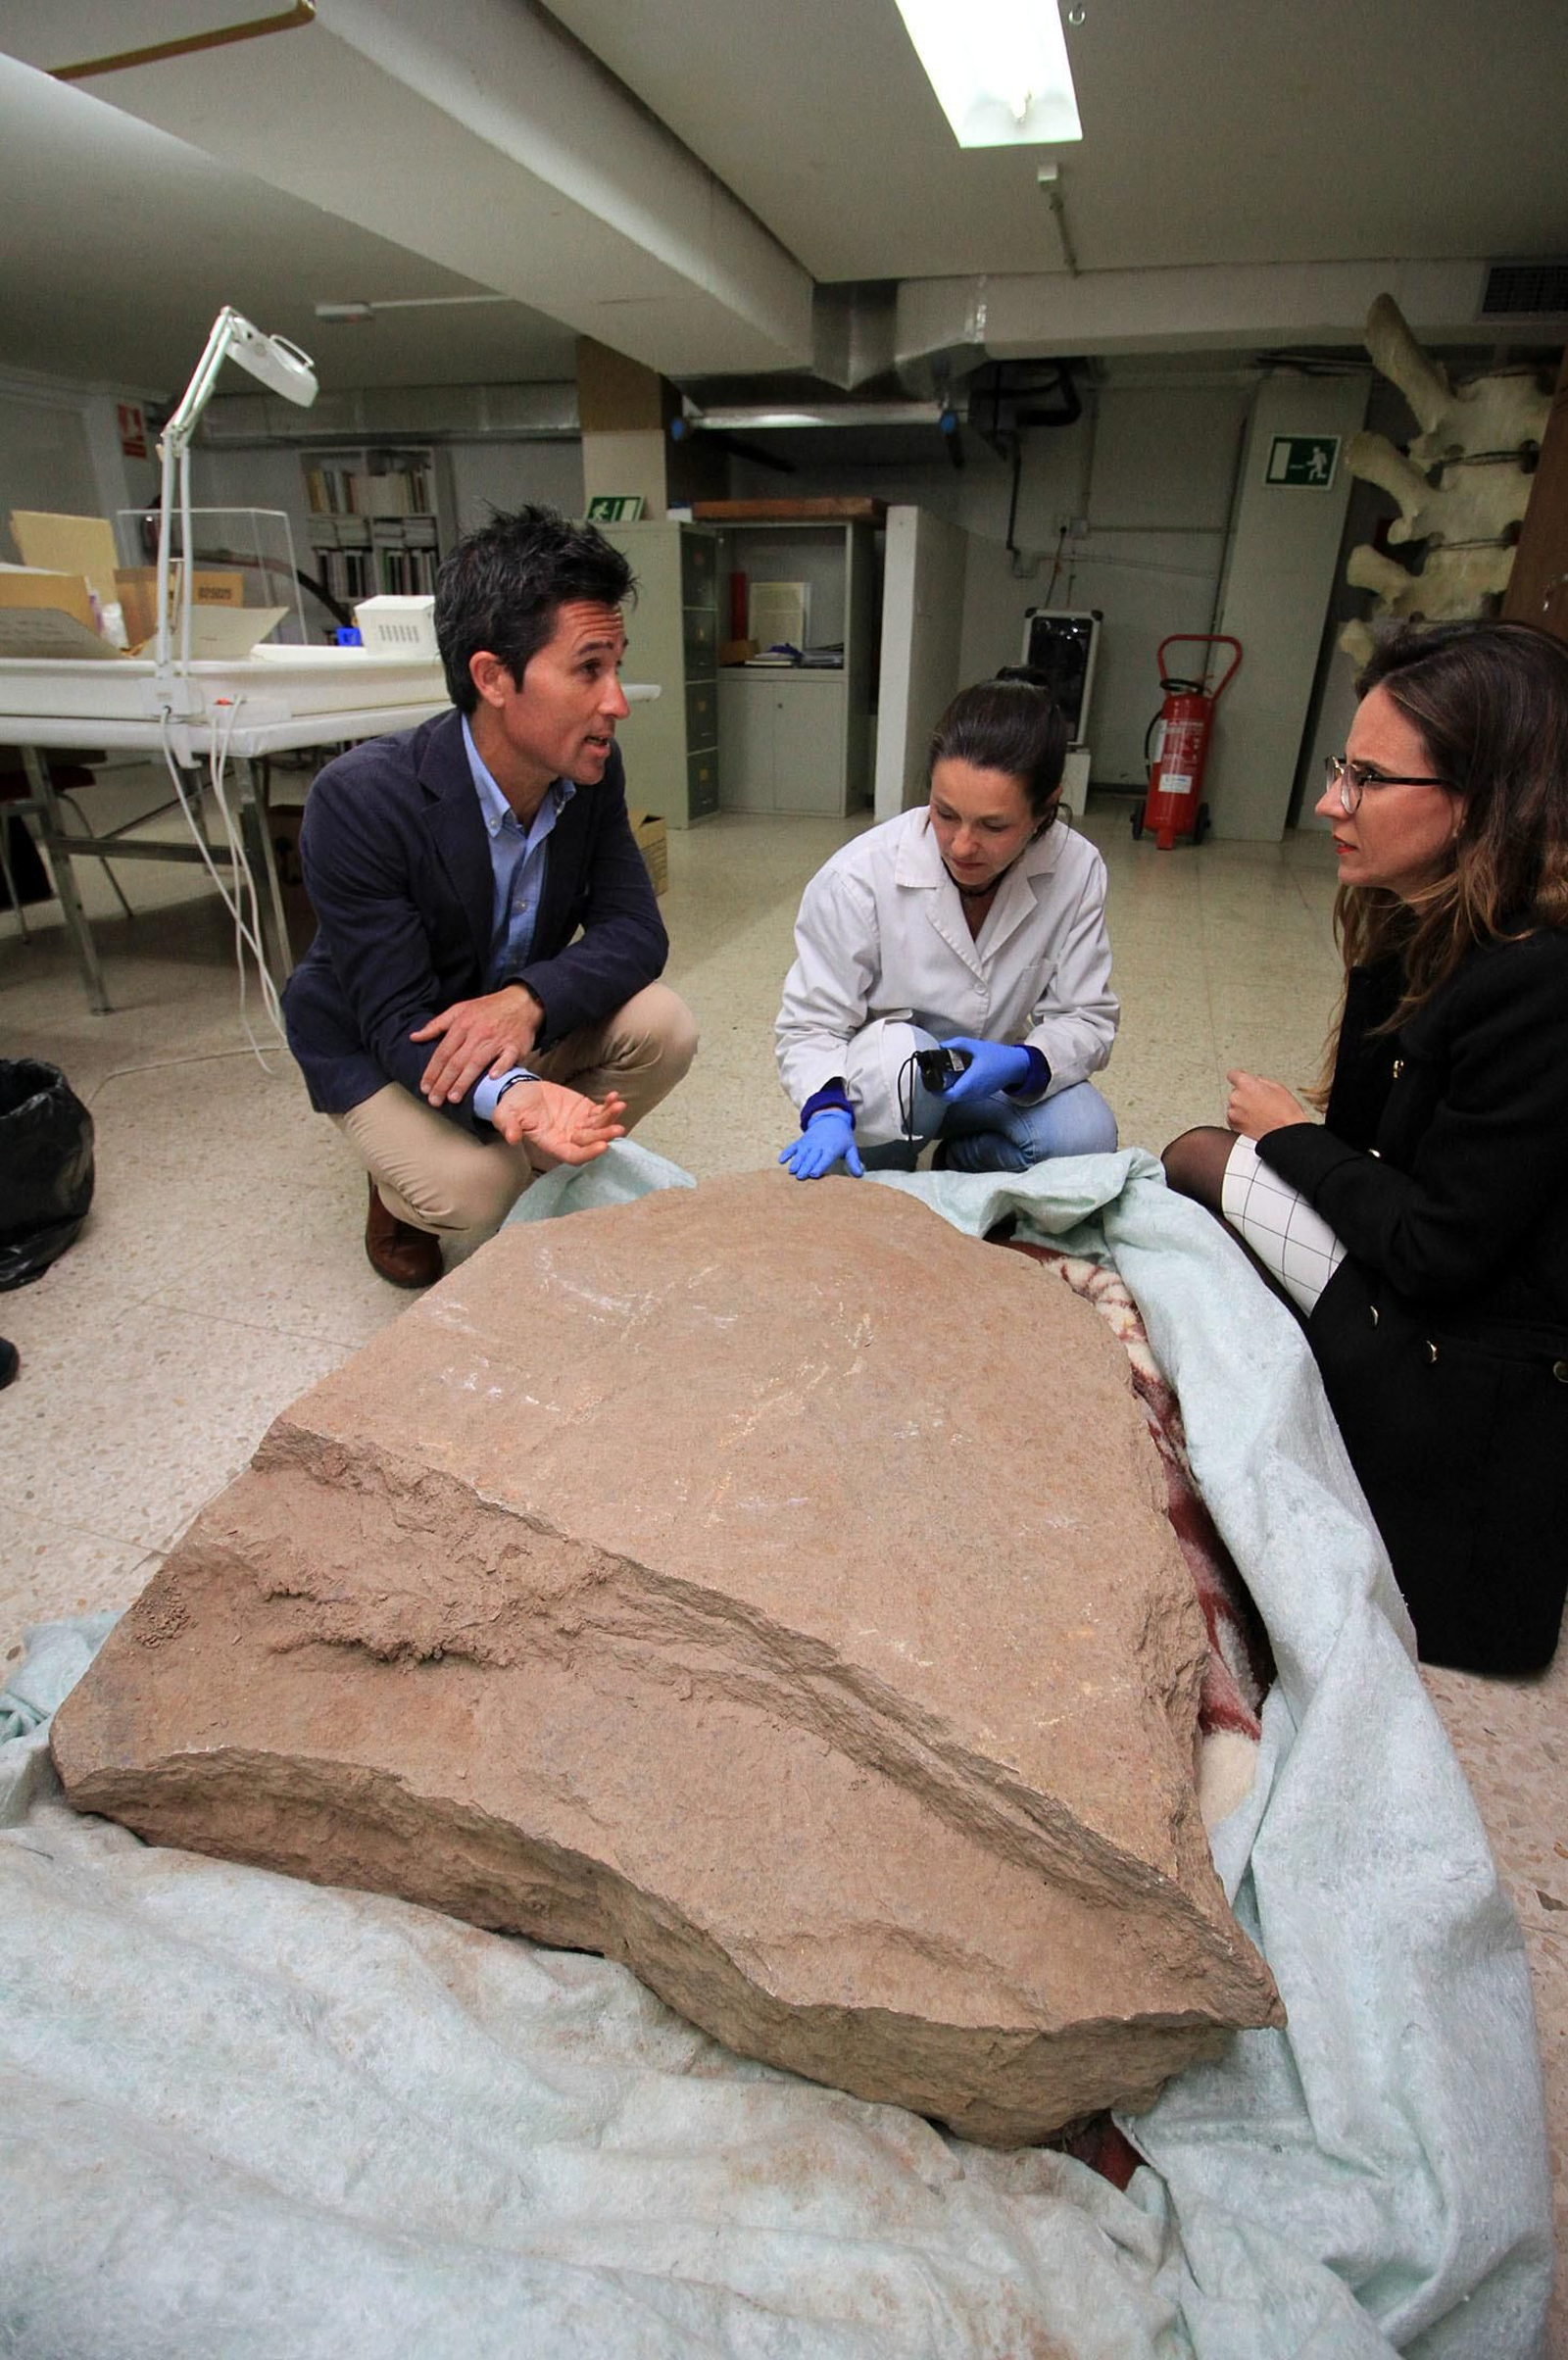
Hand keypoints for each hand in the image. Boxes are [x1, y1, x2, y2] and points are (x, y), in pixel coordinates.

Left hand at [411, 984, 541, 1104]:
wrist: (521, 1002)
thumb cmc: (488, 1009)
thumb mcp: (460, 1010)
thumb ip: (436, 1025)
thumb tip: (414, 1037)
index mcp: (462, 1025)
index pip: (443, 1052)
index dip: (432, 1071)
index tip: (424, 1088)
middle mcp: (477, 1034)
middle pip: (456, 1061)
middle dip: (443, 1082)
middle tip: (435, 1100)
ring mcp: (497, 1040)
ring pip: (477, 1063)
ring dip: (464, 1081)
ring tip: (453, 1097)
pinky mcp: (515, 1046)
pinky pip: (507, 1058)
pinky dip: (500, 1067)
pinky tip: (492, 1079)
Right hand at [495, 1079, 625, 1163]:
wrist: (522, 1092)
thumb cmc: (513, 1107)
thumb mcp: (505, 1114)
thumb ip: (509, 1126)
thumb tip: (512, 1138)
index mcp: (552, 1144)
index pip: (573, 1156)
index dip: (588, 1153)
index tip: (602, 1146)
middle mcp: (569, 1138)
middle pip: (591, 1142)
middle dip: (604, 1135)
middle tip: (617, 1128)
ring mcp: (579, 1125)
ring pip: (599, 1126)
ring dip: (610, 1118)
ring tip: (619, 1105)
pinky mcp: (585, 1110)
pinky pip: (600, 1110)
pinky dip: (608, 1105)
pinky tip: (614, 1097)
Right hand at [778, 1108, 863, 1179]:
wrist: (831, 1119)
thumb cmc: (842, 1138)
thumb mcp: (850, 1147)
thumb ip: (854, 1161)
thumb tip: (860, 1175)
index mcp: (831, 1148)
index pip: (825, 1158)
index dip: (819, 1166)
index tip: (815, 1174)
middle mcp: (818, 1146)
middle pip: (811, 1158)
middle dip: (805, 1167)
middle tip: (800, 1177)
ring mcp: (808, 1143)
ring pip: (801, 1154)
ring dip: (796, 1162)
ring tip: (791, 1171)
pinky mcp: (801, 1142)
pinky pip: (792, 1147)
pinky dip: (786, 1153)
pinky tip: (781, 1160)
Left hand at [939, 1036, 1031, 1104]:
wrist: (1016, 1065)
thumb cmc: (997, 1056)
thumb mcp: (975, 1046)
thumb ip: (956, 1044)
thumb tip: (941, 1046)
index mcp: (970, 1082)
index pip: (947, 1095)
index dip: (935, 1090)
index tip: (928, 1081)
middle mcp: (972, 1093)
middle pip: (950, 1097)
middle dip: (939, 1089)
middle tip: (932, 1077)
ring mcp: (977, 1095)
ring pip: (957, 1097)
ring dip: (948, 1089)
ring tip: (941, 1076)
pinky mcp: (980, 1094)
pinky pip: (964, 1094)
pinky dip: (957, 1088)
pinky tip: (955, 1078)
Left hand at [1226, 1069, 1312, 1139]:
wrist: (1285, 1134)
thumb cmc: (1285, 1112)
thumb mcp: (1277, 1087)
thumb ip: (1259, 1082)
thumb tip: (1253, 1082)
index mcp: (1246, 1084)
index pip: (1233, 1074)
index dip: (1239, 1078)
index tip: (1241, 1080)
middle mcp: (1236, 1097)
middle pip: (1236, 1092)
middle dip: (1245, 1096)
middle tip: (1260, 1103)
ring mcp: (1233, 1112)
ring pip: (1234, 1106)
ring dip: (1242, 1108)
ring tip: (1260, 1114)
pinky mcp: (1233, 1125)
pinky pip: (1233, 1118)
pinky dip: (1241, 1119)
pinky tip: (1255, 1121)